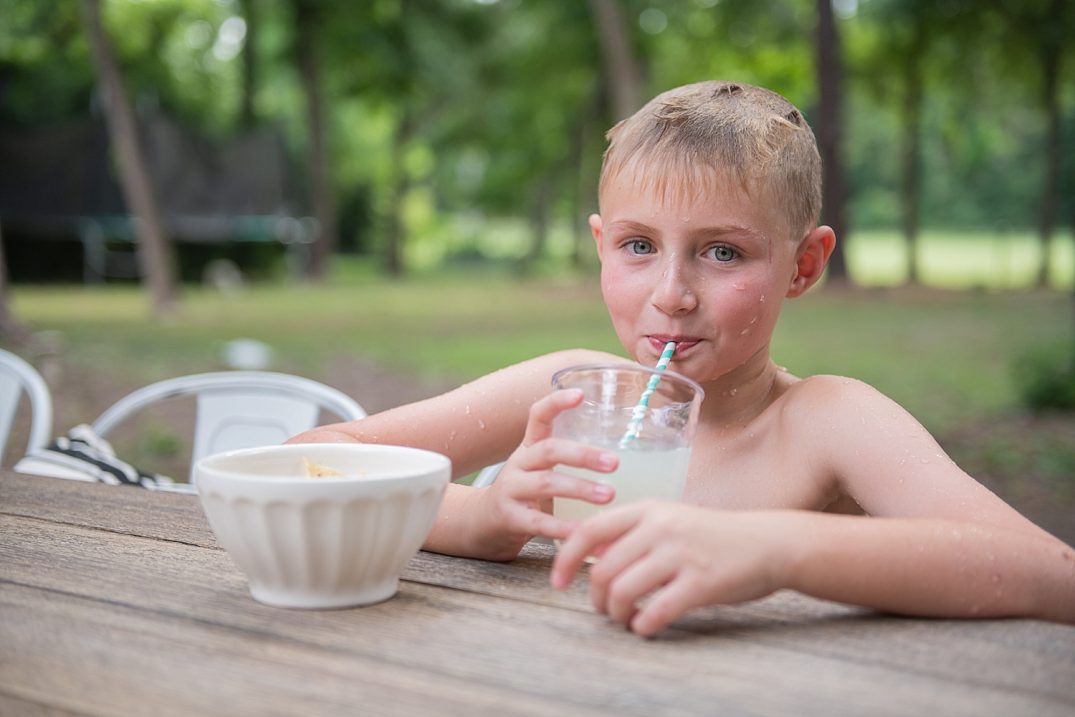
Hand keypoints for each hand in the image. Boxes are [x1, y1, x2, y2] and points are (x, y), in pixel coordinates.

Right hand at [470, 388, 618, 559]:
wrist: (481, 523)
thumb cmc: (525, 494)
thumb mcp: (539, 468)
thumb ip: (568, 459)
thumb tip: (625, 454)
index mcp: (529, 447)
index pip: (538, 415)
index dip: (556, 403)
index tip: (580, 394)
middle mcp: (518, 463)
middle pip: (549, 450)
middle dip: (583, 455)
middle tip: (615, 462)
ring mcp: (511, 490)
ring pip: (546, 484)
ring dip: (580, 488)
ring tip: (609, 495)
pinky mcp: (509, 518)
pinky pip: (538, 523)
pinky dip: (563, 527)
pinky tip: (584, 530)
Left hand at [551, 503, 794, 636]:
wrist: (769, 543)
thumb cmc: (714, 536)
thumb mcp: (671, 518)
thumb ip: (634, 531)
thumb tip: (591, 552)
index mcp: (649, 509)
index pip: (590, 531)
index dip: (566, 559)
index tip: (558, 582)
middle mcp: (661, 528)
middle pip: (602, 569)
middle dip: (595, 597)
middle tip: (603, 609)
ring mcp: (681, 555)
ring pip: (622, 592)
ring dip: (616, 614)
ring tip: (625, 618)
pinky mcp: (701, 583)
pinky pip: (655, 612)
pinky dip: (642, 626)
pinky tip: (646, 627)